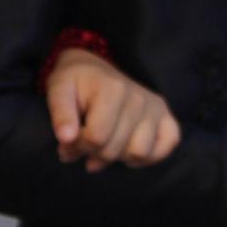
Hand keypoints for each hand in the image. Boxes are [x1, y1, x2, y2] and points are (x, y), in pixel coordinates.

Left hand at [44, 46, 181, 171]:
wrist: (94, 69)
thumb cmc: (75, 82)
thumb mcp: (59, 91)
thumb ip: (60, 114)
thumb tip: (66, 139)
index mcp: (113, 89)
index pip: (96, 137)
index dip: (77, 147)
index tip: (66, 143)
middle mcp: (139, 98)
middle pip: (115, 149)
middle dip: (91, 155)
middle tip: (79, 147)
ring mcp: (155, 107)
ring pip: (140, 152)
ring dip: (118, 157)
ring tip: (104, 148)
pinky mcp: (166, 115)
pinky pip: (168, 144)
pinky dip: (150, 156)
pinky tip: (128, 152)